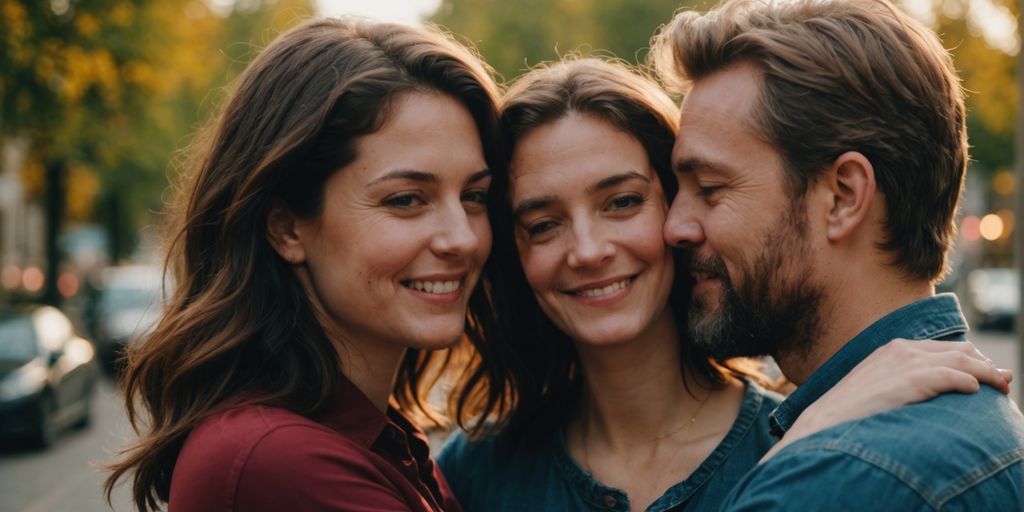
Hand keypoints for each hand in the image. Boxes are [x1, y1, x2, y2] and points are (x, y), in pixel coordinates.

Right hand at [763, 339, 1012, 460]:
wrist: (826, 418)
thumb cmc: (849, 409)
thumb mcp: (875, 384)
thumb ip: (898, 379)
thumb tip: (922, 389)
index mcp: (894, 348)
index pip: (945, 347)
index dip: (971, 360)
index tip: (986, 375)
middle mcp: (903, 350)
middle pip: (960, 350)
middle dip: (986, 364)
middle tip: (1003, 381)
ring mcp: (906, 363)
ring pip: (962, 361)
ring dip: (988, 374)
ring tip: (1003, 386)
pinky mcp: (910, 379)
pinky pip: (952, 376)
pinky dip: (969, 381)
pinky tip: (976, 391)